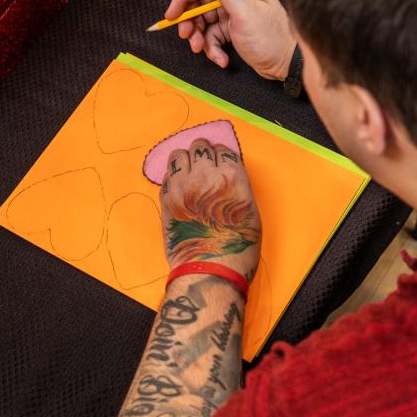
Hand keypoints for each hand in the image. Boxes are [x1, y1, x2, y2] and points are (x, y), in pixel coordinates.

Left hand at [160, 139, 260, 278]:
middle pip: (199, 146)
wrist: (210, 269)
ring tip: (188, 171)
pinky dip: (174, 177)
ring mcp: (182, 186)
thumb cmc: (237, 248)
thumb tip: (225, 176)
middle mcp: (204, 176)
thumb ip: (237, 187)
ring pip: (178, 155)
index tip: (219, 161)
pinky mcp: (166, 198)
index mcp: (231, 178)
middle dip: (202, 153)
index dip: (221, 155)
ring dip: (185, 160)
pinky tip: (180, 187)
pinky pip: (167, 175)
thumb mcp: (250, 211)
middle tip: (203, 163)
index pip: (223, 150)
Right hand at [163, 0, 295, 79]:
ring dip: (199, 38)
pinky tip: (221, 59)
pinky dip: (212, 48)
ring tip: (201, 50)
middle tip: (186, 36)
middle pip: (200, 3)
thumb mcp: (244, 13)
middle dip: (190, 21)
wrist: (286, 64)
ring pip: (203, 22)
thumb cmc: (270, 38)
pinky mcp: (233, 29)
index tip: (173, 14)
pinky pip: (212, 36)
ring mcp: (233, 13)